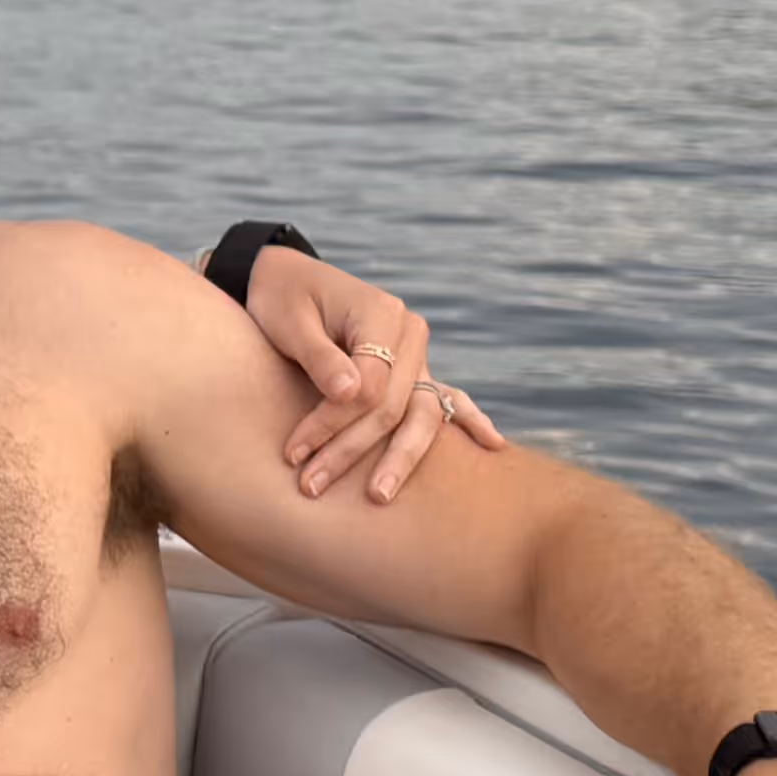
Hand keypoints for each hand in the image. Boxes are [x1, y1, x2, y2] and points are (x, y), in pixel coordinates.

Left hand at [244, 244, 502, 501]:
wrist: (289, 278)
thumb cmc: (283, 299)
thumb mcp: (289, 322)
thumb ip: (321, 357)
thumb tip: (351, 394)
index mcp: (383, 314)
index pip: (368, 384)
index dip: (331, 422)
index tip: (293, 452)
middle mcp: (409, 334)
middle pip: (392, 406)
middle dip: (351, 450)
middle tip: (311, 487)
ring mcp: (417, 354)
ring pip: (421, 414)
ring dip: (399, 459)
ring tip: (379, 496)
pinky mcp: (413, 370)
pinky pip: (444, 398)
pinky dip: (468, 420)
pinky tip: (493, 445)